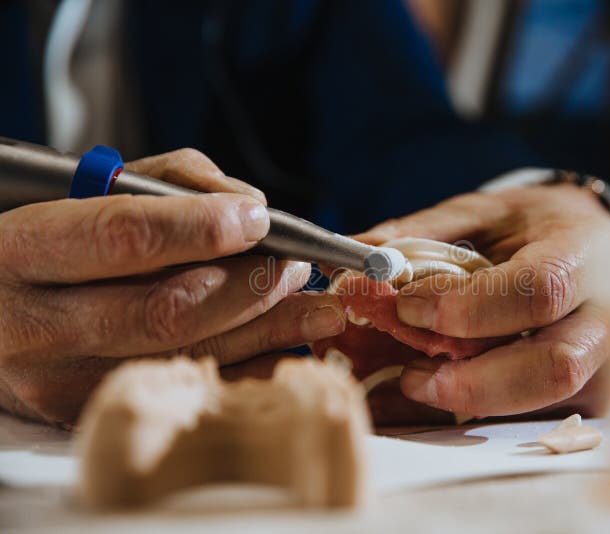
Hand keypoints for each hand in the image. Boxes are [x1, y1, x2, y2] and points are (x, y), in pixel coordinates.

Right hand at [0, 149, 344, 425]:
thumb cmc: (48, 237)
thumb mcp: (85, 190)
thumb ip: (166, 183)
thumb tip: (247, 203)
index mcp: (23, 251)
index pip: (124, 238)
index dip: (202, 229)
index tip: (259, 219)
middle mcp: (34, 325)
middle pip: (165, 311)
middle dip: (250, 288)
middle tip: (299, 267)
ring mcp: (58, 381)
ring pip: (183, 358)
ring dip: (265, 332)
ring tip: (317, 310)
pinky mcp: (86, 414)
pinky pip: (184, 393)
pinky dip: (245, 371)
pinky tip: (285, 350)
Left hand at [356, 184, 609, 416]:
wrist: (585, 243)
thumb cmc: (533, 225)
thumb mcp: (482, 211)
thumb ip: (425, 233)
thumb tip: (357, 253)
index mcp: (583, 253)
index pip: (538, 290)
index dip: (471, 307)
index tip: (409, 306)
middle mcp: (607, 316)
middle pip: (553, 366)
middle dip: (473, 380)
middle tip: (411, 374)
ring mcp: (603, 365)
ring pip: (544, 405)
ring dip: (471, 405)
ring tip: (416, 382)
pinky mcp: (588, 397)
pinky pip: (533, 421)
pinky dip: (476, 416)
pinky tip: (434, 398)